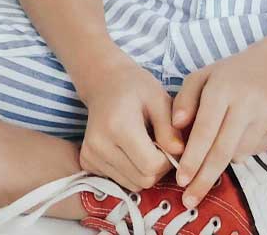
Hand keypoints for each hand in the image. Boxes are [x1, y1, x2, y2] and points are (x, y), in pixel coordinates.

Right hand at [78, 53, 187, 192]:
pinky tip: (130, 149)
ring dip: (145, 171)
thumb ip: (170, 128)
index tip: (171, 144)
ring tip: (145, 145)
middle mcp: (99, 144)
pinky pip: (118, 181)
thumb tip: (179, 153)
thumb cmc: (136, 87)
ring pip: (131, 184)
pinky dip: (130, 171)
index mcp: (118, 126)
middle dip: (158, 168)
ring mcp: (90, 155)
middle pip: (142, 180)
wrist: (104, 82)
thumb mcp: (159, 99)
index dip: (167, 160)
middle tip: (160, 145)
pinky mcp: (86, 162)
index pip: (150, 165)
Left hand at [171, 45, 266, 208]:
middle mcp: (249, 100)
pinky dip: (243, 150)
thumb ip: (184, 99)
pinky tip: (242, 132)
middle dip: (204, 178)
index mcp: (224, 86)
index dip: (192, 158)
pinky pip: (256, 151)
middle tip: (189, 199)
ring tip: (221, 141)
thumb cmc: (232, 74)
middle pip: (222, 150)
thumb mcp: (203, 77)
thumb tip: (175, 127)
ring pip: (239, 154)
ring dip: (223, 158)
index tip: (180, 179)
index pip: (205, 129)